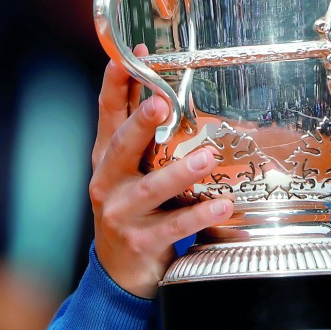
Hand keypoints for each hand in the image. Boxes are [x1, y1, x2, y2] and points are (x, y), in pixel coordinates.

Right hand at [89, 52, 234, 297]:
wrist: (120, 273)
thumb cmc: (134, 210)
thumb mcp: (132, 171)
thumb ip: (145, 138)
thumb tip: (166, 89)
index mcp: (107, 159)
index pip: (108, 114)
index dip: (116, 84)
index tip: (128, 57)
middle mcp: (108, 183)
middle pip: (122, 147)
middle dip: (141, 124)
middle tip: (162, 103)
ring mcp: (121, 214)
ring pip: (150, 189)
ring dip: (180, 173)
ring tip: (207, 159)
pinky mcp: (140, 242)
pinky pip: (174, 227)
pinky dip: (200, 215)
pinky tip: (222, 205)